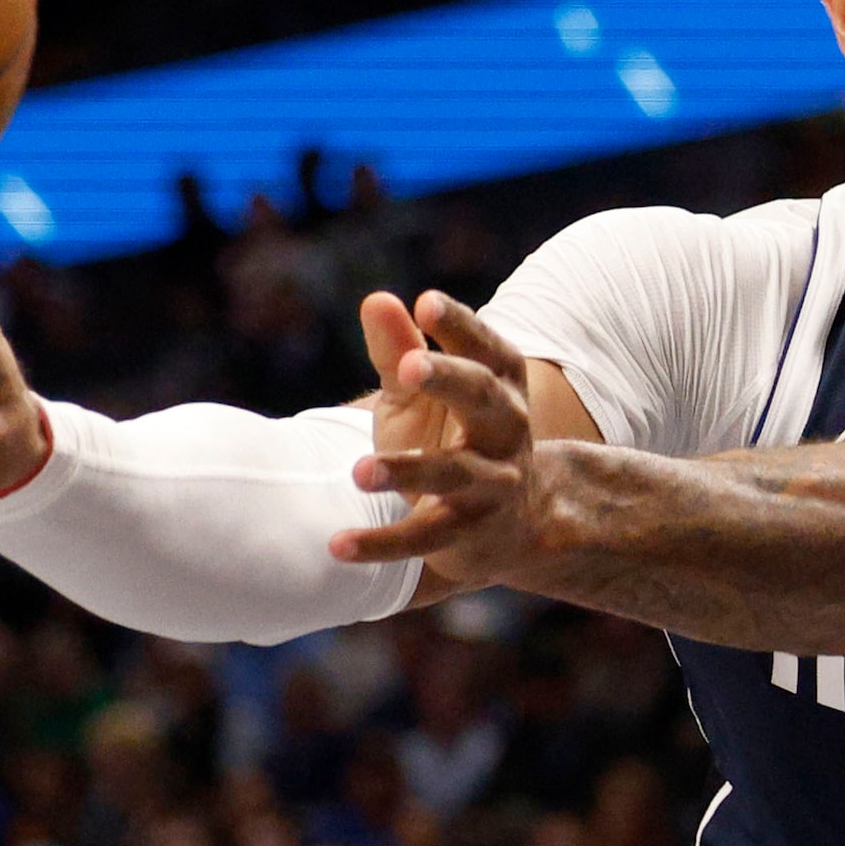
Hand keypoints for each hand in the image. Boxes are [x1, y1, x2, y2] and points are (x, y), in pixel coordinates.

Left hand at [333, 291, 543, 582]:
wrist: (507, 523)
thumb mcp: (421, 393)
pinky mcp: (469, 530)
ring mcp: (493, 482)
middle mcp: (507, 427)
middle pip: (483, 396)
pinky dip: (381, 544)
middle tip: (410, 367)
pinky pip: (425, 537)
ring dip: (407, 471)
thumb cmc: (451, 435)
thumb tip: (377, 300)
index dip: (459, 325)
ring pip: (453, 473)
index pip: (484, 346)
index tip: (426, 304)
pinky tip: (337, 545)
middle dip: (449, 379)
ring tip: (359, 472)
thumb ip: (399, 351)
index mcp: (499, 383)